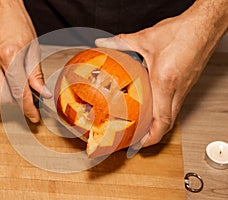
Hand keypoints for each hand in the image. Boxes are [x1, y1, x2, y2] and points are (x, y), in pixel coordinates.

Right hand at [0, 0, 50, 121]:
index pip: (20, 91)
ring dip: (9, 100)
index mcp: (9, 55)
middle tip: (29, 109)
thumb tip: (42, 93)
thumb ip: (36, 74)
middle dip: (17, 107)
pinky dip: (1, 89)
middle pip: (3, 99)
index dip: (28, 107)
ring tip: (22, 96)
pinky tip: (11, 84)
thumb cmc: (17, 23)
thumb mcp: (33, 48)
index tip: (34, 116)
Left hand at [96, 0, 227, 146]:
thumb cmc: (183, 32)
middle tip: (139, 139)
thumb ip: (122, 42)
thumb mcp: (146, 38)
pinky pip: (176, 103)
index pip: (162, 120)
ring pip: (173, 114)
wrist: (205, 25)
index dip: (151, 137)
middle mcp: (178, 88)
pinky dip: (164, 110)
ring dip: (159, 124)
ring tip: (144, 126)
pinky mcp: (188, 82)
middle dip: (154, 136)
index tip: (139, 144)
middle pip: (169, 123)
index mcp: (165, 81)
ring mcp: (185, 87)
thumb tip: (104, 44)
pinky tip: (154, 104)